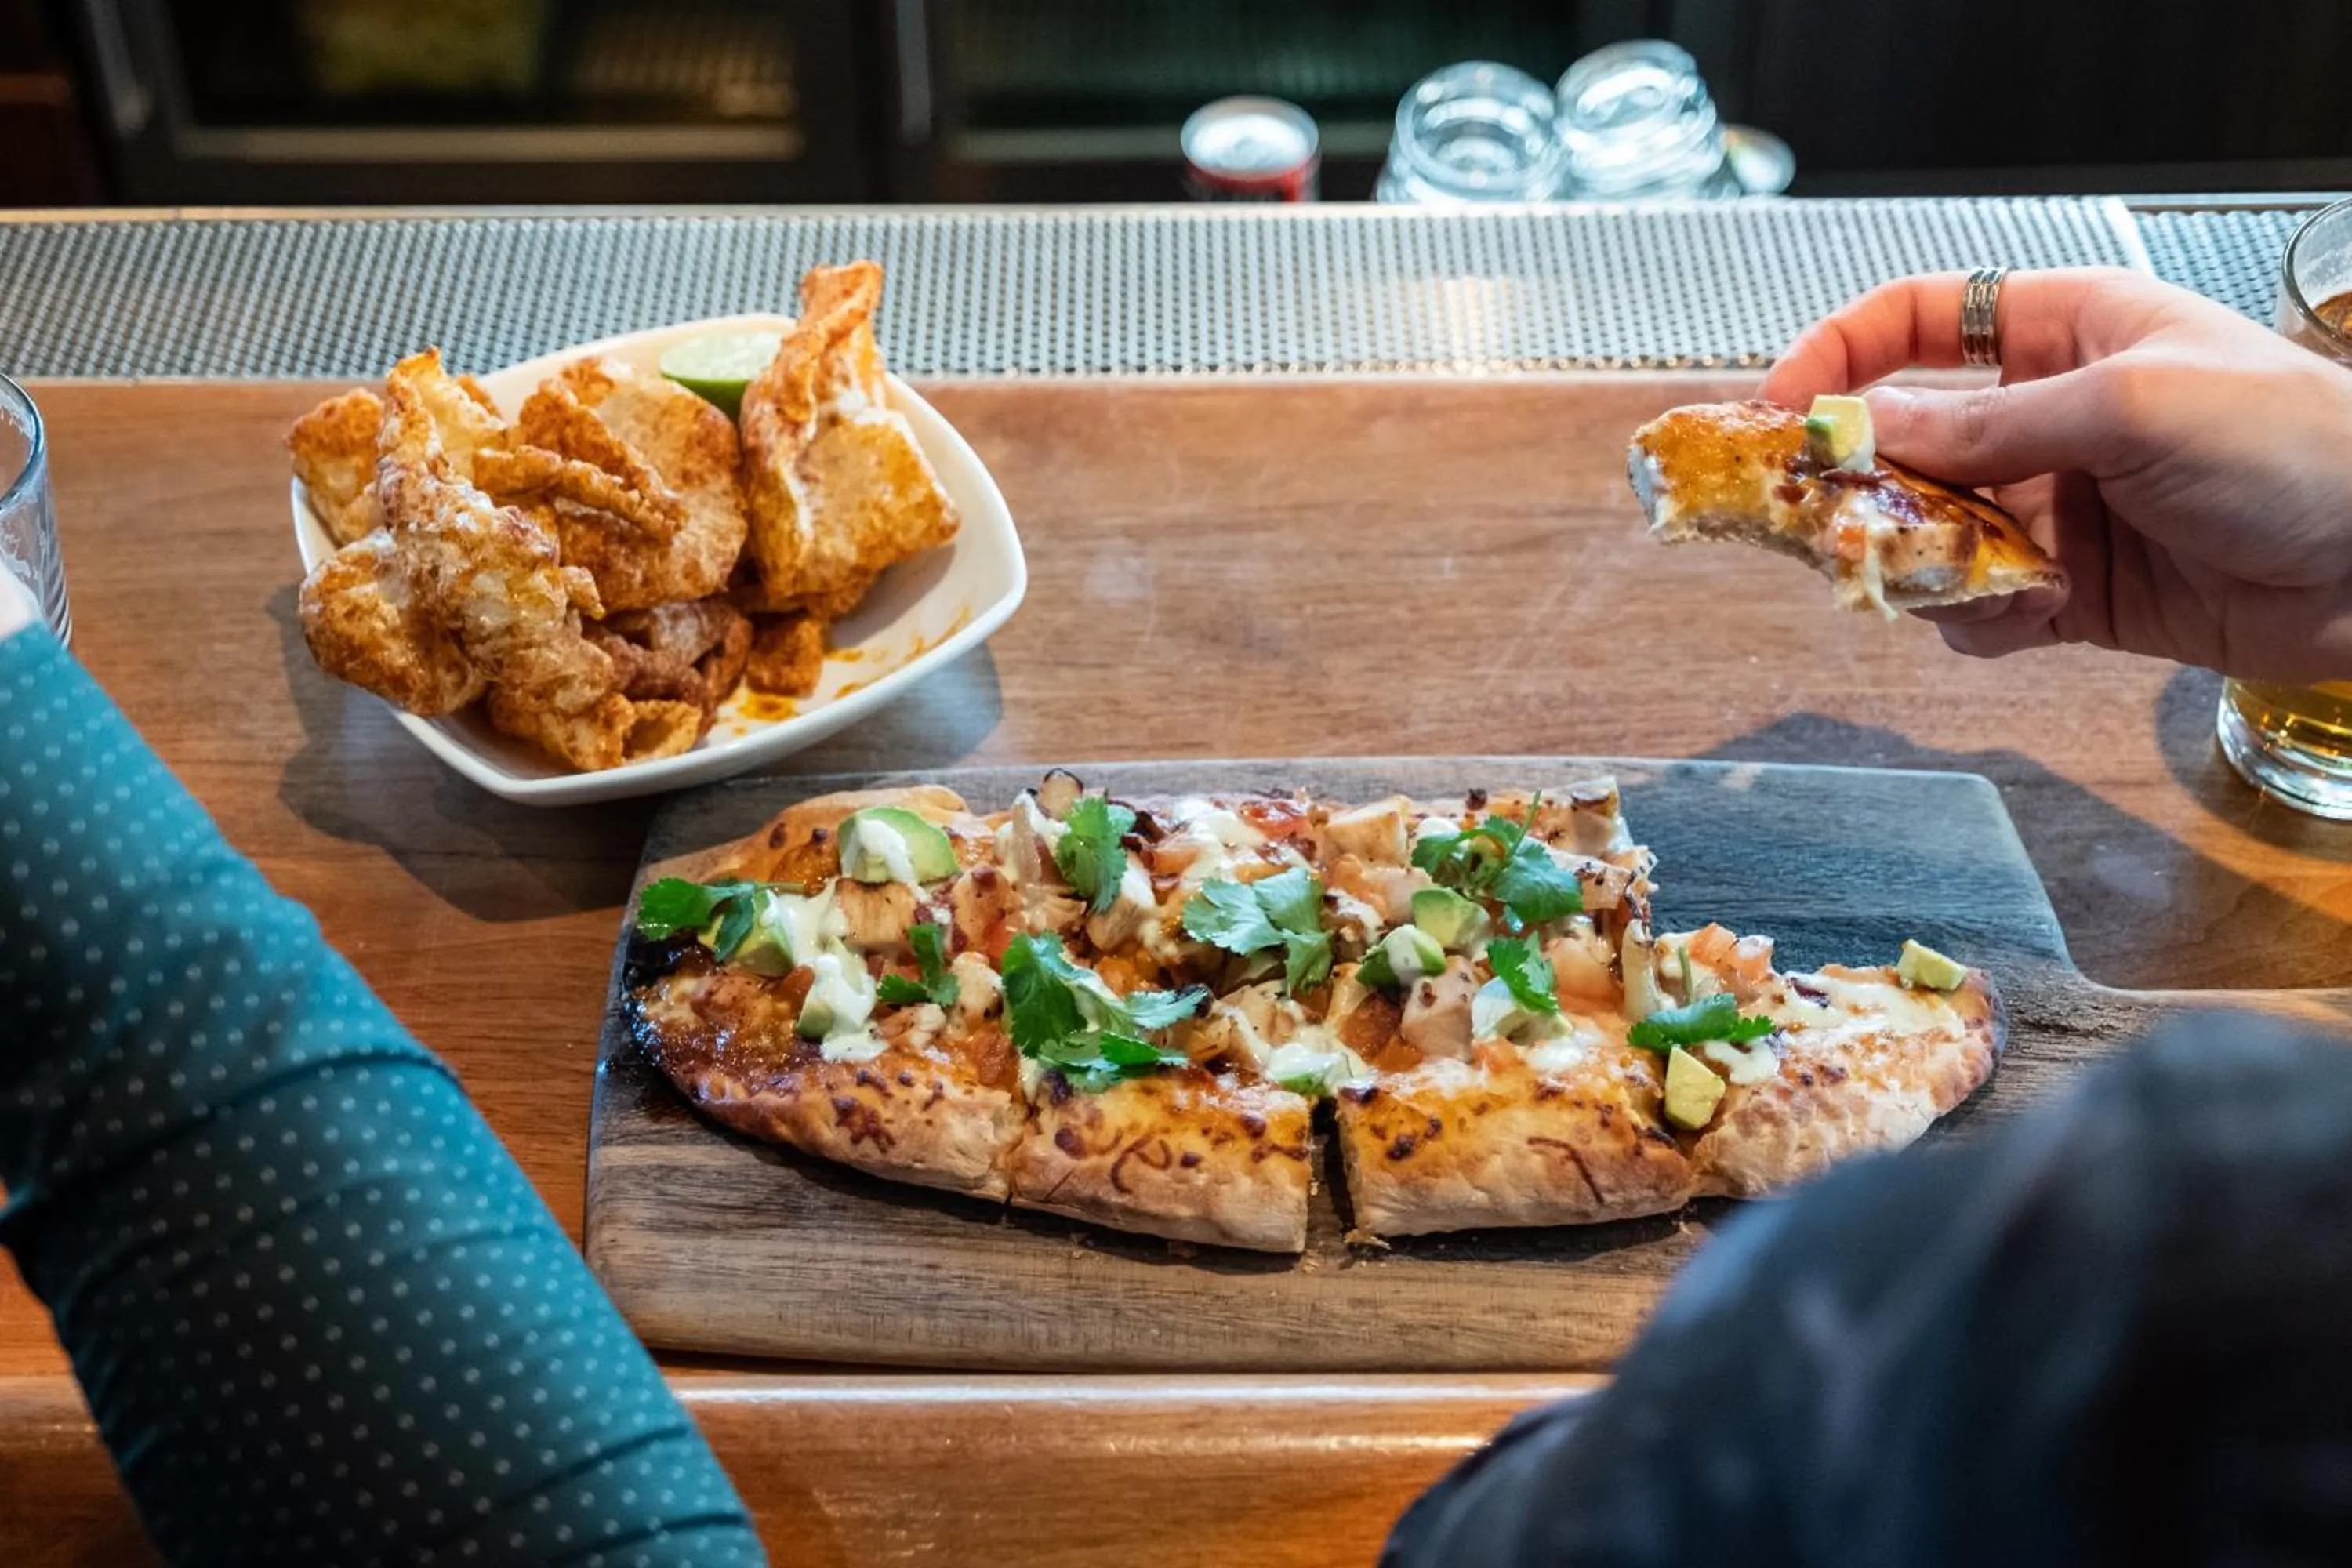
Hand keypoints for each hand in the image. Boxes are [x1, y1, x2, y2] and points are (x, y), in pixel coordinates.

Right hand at [1761, 266, 2351, 680]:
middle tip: (1823, 526)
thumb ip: (1986, 427)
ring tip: (1941, 582)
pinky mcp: (2075, 590)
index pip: (1918, 321)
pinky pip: (1983, 605)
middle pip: (1906, 440)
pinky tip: (2020, 619)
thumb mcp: (2128, 408)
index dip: (1836, 356)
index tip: (1780, 414)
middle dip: (1862, 485)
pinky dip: (1979, 619)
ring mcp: (2060, 505)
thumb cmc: (2294, 447)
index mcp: (2066, 331)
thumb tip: (1863, 436)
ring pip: (1931, 533)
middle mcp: (2050, 414)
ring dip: (1921, 563)